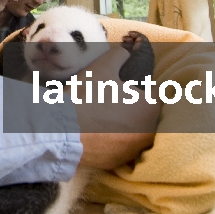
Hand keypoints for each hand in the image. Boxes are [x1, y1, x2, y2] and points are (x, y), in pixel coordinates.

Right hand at [74, 42, 159, 169]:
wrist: (62, 130)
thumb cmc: (87, 96)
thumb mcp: (103, 67)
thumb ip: (119, 55)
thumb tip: (126, 51)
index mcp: (151, 107)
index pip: (152, 91)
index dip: (136, 85)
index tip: (119, 85)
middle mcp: (149, 131)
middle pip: (144, 113)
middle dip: (131, 105)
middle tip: (108, 99)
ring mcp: (134, 149)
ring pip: (132, 131)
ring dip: (122, 123)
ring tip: (100, 115)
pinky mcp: (119, 161)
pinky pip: (119, 146)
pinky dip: (111, 139)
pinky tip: (95, 132)